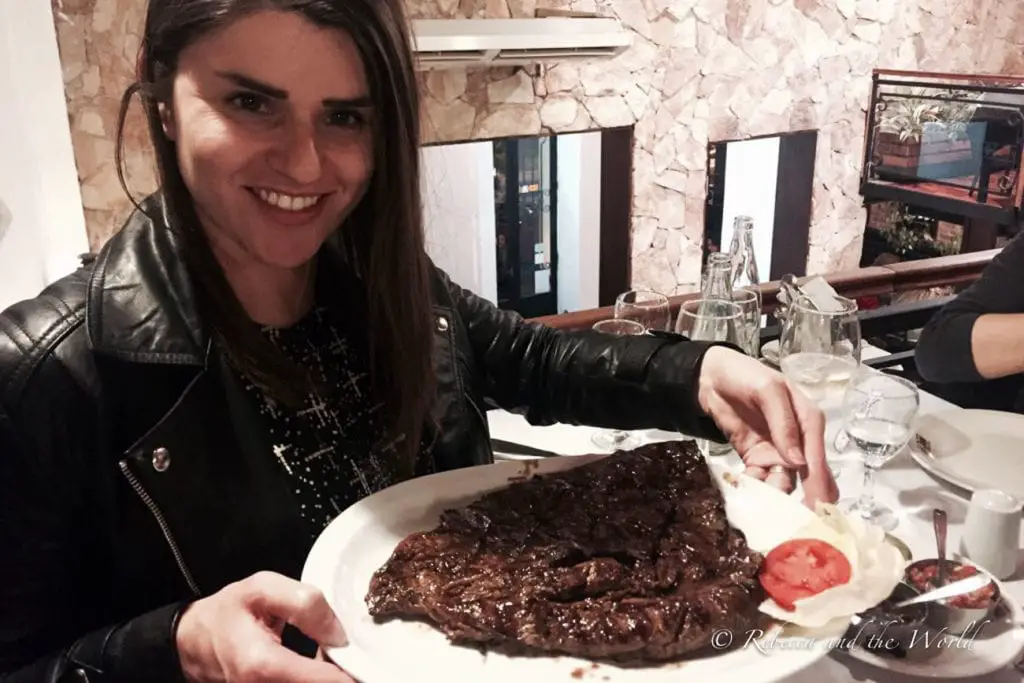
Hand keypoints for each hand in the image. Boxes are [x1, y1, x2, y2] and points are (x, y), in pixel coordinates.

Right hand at [176, 571, 353, 682]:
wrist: (191, 641)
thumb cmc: (226, 612)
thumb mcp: (261, 588)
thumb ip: (303, 602)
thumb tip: (338, 633)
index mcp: (262, 665)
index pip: (324, 681)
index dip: (350, 671)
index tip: (364, 657)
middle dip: (342, 673)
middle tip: (352, 652)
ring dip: (331, 675)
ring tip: (337, 654)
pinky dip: (317, 676)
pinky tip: (321, 662)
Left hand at [697, 346, 838, 506]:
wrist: (711, 376)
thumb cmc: (745, 374)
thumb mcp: (768, 390)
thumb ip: (783, 423)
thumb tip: (798, 461)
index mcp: (809, 422)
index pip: (817, 459)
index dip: (818, 485)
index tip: (816, 510)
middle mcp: (798, 442)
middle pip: (809, 478)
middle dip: (805, 501)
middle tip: (797, 525)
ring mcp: (777, 452)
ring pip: (784, 484)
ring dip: (776, 499)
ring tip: (764, 512)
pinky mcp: (756, 459)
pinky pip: (760, 481)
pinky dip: (754, 490)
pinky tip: (744, 494)